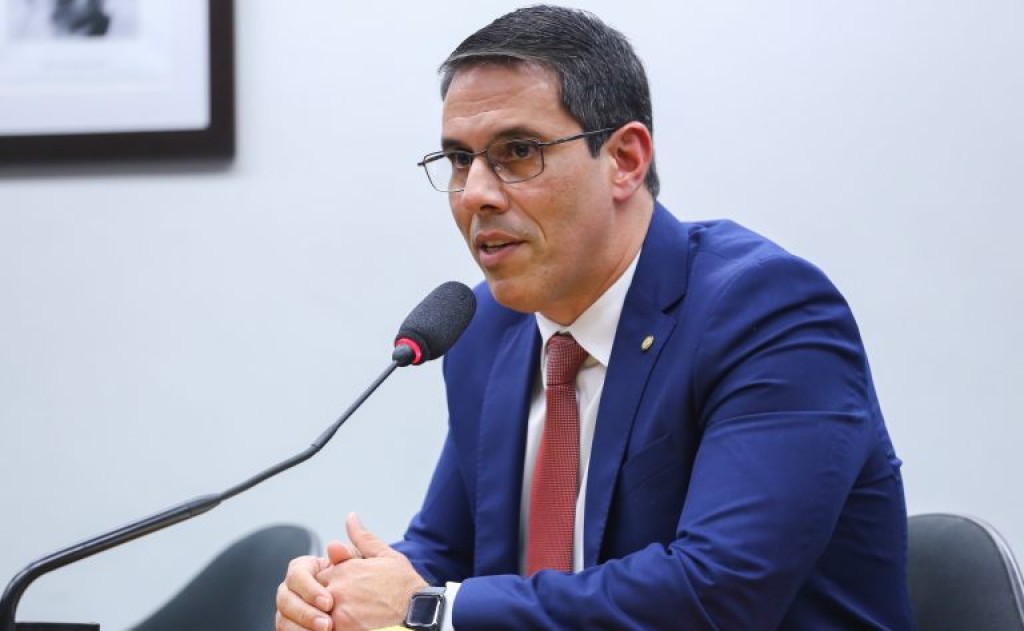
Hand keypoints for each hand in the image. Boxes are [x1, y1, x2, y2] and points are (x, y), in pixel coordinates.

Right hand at [275, 542, 360, 630]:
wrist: (360, 605)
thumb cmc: (358, 580)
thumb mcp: (357, 566)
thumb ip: (347, 556)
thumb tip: (334, 546)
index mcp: (302, 569)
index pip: (297, 575)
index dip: (310, 590)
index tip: (330, 603)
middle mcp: (289, 589)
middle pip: (285, 600)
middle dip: (306, 614)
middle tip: (328, 625)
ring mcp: (287, 610)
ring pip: (283, 620)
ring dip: (301, 628)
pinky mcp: (290, 627)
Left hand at [318, 513, 428, 630]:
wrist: (418, 609)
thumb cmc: (403, 584)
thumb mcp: (384, 554)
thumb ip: (362, 537)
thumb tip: (351, 518)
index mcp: (344, 569)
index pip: (315, 576)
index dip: (324, 583)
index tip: (337, 588)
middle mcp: (337, 588)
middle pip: (312, 596)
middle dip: (319, 599)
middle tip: (339, 603)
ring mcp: (338, 610)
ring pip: (314, 614)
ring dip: (320, 616)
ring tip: (340, 616)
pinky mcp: (343, 628)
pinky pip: (322, 629)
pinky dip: (326, 628)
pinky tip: (341, 625)